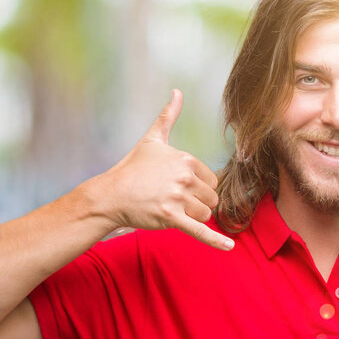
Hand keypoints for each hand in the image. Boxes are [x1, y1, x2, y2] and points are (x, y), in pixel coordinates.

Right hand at [98, 89, 234, 250]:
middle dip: (197, 203)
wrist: (110, 194)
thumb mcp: (152, 139)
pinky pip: (199, 230)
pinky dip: (215, 241)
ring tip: (171, 210)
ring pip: (205, 214)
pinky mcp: (171, 217)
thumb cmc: (132, 168)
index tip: (179, 187)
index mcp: (186, 159)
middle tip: (173, 200)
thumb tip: (177, 91)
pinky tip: (229, 248)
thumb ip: (168, 116)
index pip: (212, 181)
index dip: (199, 188)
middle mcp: (184, 176)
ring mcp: (178, 197)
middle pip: (212, 199)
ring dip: (193, 217)